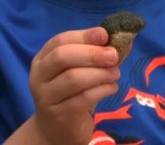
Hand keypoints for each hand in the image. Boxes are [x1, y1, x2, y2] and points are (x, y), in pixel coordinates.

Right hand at [30, 27, 119, 144]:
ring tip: (116, 73)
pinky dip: (102, 90)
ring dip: (100, 73)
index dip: (83, 36)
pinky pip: (83, 98)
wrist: (57, 130)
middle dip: (91, 53)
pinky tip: (112, 88)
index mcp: (43, 58)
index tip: (105, 34)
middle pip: (63, 57)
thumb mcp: (81, 69)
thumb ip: (99, 54)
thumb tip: (125, 42)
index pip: (61, 40)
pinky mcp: (60, 115)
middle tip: (114, 56)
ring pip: (73, 78)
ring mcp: (47, 97)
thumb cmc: (71, 92)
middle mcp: (39, 75)